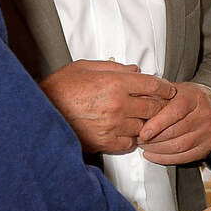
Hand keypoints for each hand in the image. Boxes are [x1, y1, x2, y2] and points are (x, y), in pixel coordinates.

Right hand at [40, 60, 174, 154]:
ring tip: (142, 121)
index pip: (152, 85)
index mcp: (115, 83)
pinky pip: (129, 143)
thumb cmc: (60, 87)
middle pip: (153, 107)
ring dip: (145, 124)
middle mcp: (118, 105)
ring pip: (143, 127)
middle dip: (159, 106)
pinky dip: (131, 138)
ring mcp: (113, 125)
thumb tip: (134, 71)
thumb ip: (114, 68)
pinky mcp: (105, 142)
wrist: (41, 110)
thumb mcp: (85, 67)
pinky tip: (126, 132)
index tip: (170, 89)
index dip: (165, 87)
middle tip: (161, 106)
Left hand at [136, 82, 210, 165]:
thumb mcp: (175, 89)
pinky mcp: (207, 147)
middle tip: (138, 138)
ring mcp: (207, 133)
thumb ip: (156, 95)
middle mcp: (204, 115)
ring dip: (157, 149)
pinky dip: (165, 159)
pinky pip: (184, 157)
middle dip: (153, 138)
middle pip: (176, 131)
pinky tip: (153, 154)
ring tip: (144, 146)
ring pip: (179, 146)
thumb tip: (137, 102)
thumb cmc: (191, 98)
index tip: (143, 132)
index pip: (176, 111)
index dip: (158, 123)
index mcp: (194, 97)